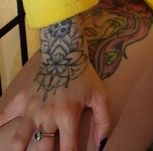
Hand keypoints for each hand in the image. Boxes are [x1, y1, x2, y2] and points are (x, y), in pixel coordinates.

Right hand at [0, 16, 109, 149]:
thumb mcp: (100, 95)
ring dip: (18, 150)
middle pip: (42, 149)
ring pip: (20, 139)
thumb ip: (103, 120)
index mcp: (68, 116)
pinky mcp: (21, 99)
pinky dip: (0, 122)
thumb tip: (101, 144)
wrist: (64, 51)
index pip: (68, 149)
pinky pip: (5, 113)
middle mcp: (47, 116)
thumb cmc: (84, 75)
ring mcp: (31, 108)